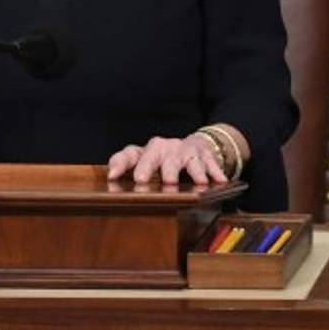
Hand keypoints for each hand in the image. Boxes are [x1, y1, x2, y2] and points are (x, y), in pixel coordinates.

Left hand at [106, 135, 227, 185]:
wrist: (193, 147)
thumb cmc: (164, 160)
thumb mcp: (145, 165)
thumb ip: (127, 169)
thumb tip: (110, 177)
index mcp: (146, 152)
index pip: (130, 154)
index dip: (119, 164)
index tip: (112, 176)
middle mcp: (163, 148)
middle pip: (154, 153)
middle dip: (149, 166)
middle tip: (143, 179)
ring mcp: (183, 150)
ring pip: (185, 157)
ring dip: (190, 170)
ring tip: (195, 182)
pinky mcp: (203, 154)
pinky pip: (210, 162)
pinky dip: (214, 171)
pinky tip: (219, 180)